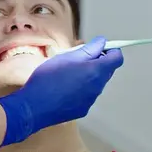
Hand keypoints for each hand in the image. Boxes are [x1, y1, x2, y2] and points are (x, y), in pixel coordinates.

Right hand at [0, 36, 123, 145]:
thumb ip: (88, 49)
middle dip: (96, 62)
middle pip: (106, 70)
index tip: (99, 47)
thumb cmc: (48, 79)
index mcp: (96, 71)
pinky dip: (80, 88)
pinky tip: (63, 88)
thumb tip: (102, 42)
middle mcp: (97, 87)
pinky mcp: (82, 109)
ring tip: (66, 73)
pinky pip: (86, 95)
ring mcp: (91, 100)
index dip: (111, 49)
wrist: (34, 106)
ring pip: (95, 83)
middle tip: (77, 58)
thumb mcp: (66, 57)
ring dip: (87, 75)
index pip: (117, 58)